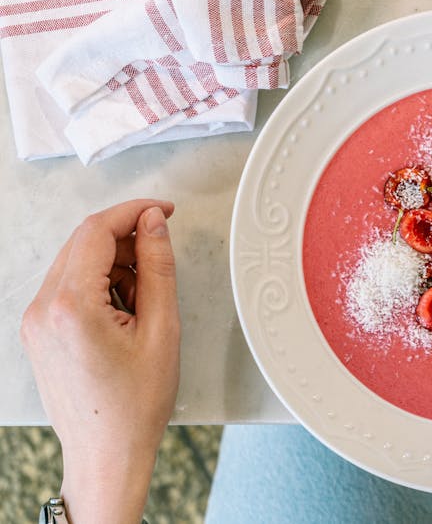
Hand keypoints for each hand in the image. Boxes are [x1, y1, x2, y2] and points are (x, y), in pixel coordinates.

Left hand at [20, 199, 179, 523]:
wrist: (106, 452)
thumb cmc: (135, 404)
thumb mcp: (162, 328)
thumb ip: (158, 268)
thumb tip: (154, 225)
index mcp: (71, 306)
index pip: (97, 230)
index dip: (135, 211)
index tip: (164, 211)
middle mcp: (42, 308)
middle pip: (83, 242)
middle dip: (126, 236)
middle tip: (162, 249)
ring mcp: (35, 320)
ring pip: (76, 262)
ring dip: (113, 262)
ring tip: (146, 296)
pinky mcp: (38, 331)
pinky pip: (68, 286)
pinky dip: (98, 282)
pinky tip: (125, 308)